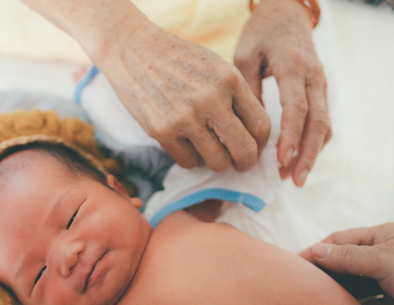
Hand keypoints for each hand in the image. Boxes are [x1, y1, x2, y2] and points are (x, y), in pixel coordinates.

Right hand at [99, 20, 270, 171]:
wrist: (133, 51)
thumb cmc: (176, 60)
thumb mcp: (215, 67)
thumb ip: (235, 96)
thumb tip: (252, 133)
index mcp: (229, 80)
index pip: (261, 125)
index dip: (261, 143)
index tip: (254, 147)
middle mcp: (211, 100)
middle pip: (244, 150)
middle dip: (245, 163)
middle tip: (240, 164)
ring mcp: (185, 118)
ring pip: (217, 163)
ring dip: (217, 162)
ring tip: (210, 151)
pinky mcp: (163, 132)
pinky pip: (188, 162)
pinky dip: (191, 159)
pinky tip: (187, 145)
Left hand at [234, 0, 330, 186]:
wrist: (287, 12)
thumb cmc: (261, 33)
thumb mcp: (244, 55)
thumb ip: (247, 89)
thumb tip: (248, 126)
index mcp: (293, 67)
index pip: (297, 108)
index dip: (291, 137)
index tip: (281, 160)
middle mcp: (313, 77)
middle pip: (318, 122)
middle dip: (307, 154)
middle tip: (294, 180)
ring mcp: (320, 84)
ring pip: (325, 124)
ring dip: (311, 153)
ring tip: (292, 178)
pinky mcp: (320, 91)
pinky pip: (322, 121)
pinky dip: (312, 143)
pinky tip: (296, 161)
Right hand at [300, 223, 393, 304]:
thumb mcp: (384, 259)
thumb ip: (348, 256)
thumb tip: (316, 250)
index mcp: (381, 238)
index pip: (340, 241)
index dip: (316, 252)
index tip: (294, 265)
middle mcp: (383, 258)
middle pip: (345, 265)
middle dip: (325, 275)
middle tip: (301, 287)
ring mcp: (388, 282)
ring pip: (355, 287)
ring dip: (338, 295)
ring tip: (316, 303)